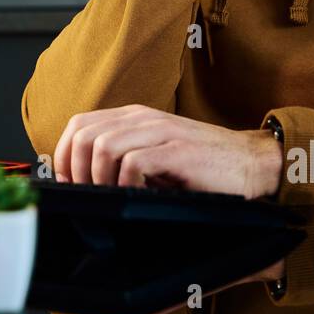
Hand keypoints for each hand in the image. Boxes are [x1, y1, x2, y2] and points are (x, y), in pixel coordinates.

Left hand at [52, 104, 282, 199]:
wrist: (250, 163)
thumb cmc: (200, 167)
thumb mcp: (154, 157)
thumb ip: (122, 160)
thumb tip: (83, 183)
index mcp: (133, 117)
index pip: (79, 125)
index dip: (63, 155)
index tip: (68, 185)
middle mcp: (142, 118)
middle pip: (83, 134)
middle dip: (74, 170)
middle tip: (86, 196)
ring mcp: (160, 132)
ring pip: (103, 146)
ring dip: (98, 178)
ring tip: (111, 197)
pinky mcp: (177, 151)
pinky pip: (133, 163)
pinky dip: (125, 184)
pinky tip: (136, 196)